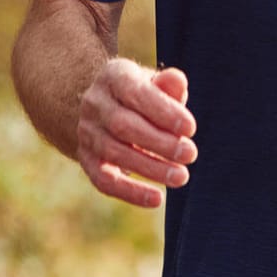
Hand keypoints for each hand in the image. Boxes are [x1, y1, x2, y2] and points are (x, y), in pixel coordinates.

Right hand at [76, 58, 196, 207]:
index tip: (191, 128)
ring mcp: (87, 132)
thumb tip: (177, 82)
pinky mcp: (86, 159)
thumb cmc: (144, 95)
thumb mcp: (156, 83)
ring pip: (115, 153)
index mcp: (113, 77)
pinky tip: (157, 199)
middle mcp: (94, 104)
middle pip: (123, 125)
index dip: (163, 111)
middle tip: (190, 154)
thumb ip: (169, 84)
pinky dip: (130, 192)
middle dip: (159, 142)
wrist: (107, 107)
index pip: (135, 92)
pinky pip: (103, 180)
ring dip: (150, 168)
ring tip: (181, 176)